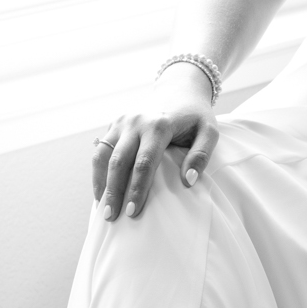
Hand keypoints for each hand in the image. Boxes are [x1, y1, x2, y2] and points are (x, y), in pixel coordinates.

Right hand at [92, 63, 219, 220]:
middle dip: (114, 191)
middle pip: (119, 162)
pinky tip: (100, 190)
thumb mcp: (208, 132)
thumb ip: (201, 156)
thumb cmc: (196, 116)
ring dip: (101, 183)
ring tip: (102, 208)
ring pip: (103, 155)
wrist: (180, 89)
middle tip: (112, 218)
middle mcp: (136, 122)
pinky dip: (98, 171)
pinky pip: (101, 149)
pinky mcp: (115, 123)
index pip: (144, 163)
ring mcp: (122, 122)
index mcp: (159, 125)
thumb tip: (187, 182)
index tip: (133, 212)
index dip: (137, 189)